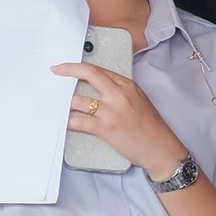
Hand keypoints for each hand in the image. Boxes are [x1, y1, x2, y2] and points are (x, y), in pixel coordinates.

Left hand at [50, 62, 186, 177]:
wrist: (160, 148)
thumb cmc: (151, 128)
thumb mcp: (139, 101)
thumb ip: (120, 92)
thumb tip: (98, 89)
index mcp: (128, 86)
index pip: (99, 70)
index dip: (79, 67)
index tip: (65, 67)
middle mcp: (119, 95)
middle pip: (89, 75)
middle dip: (68, 71)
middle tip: (55, 72)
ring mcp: (112, 111)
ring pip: (79, 101)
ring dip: (66, 104)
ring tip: (60, 107)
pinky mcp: (106, 128)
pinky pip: (79, 122)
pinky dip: (69, 122)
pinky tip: (65, 123)